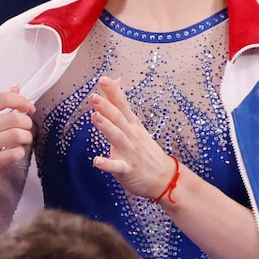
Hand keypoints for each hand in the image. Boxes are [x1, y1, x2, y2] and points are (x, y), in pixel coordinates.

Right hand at [0, 87, 32, 181]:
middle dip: (26, 123)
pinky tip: (13, 151)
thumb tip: (16, 88)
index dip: (21, 101)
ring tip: (22, 140)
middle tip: (25, 126)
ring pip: (18, 135)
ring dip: (26, 137)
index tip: (28, 107)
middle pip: (15, 119)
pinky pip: (14, 153)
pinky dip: (19, 151)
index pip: (4, 98)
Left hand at [87, 79, 176, 201]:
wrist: (165, 178)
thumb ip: (121, 107)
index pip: (123, 106)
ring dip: (107, 127)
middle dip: (106, 107)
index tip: (103, 79)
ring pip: (118, 138)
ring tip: (95, 117)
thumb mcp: (135, 126)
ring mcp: (130, 152)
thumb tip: (115, 81)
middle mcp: (132, 136)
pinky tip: (96, 161)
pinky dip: (107, 164)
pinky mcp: (128, 169)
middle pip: (119, 119)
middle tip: (93, 96)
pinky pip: (117, 167)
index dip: (113, 93)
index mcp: (133, 126)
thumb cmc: (145, 151)